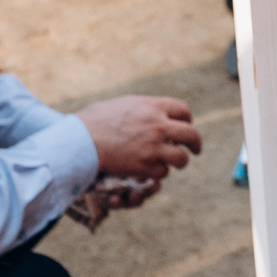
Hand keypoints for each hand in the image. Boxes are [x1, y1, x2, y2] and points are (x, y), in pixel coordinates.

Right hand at [76, 95, 202, 179]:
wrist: (81, 141)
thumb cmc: (96, 120)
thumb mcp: (123, 104)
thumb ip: (144, 107)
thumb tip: (154, 110)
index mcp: (154, 106)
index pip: (183, 110)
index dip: (186, 119)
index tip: (185, 125)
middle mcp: (158, 126)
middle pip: (191, 135)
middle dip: (195, 143)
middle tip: (195, 149)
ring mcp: (153, 148)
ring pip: (181, 158)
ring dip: (179, 161)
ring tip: (176, 162)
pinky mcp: (145, 167)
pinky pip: (162, 172)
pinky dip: (158, 172)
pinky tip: (151, 169)